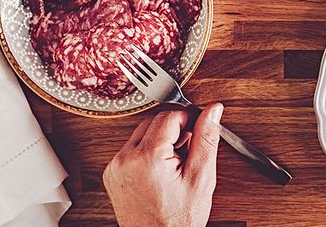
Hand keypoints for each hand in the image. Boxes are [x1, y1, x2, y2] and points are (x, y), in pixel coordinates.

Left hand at [104, 103, 222, 226]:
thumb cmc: (177, 220)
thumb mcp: (200, 178)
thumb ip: (206, 139)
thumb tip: (213, 111)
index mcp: (146, 158)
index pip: (169, 116)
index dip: (188, 120)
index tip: (198, 132)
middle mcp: (125, 160)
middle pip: (153, 121)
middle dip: (174, 131)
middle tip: (188, 154)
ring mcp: (115, 167)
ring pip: (142, 133)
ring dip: (161, 141)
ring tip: (174, 166)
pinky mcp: (112, 173)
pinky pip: (132, 149)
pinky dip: (147, 153)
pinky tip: (160, 172)